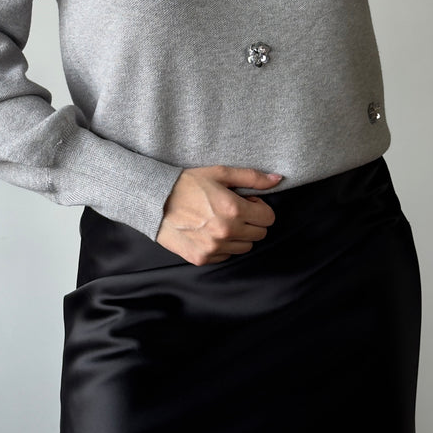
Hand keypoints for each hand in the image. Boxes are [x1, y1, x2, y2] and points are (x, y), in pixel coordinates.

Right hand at [156, 165, 282, 265]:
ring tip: (220, 220)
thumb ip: (252, 177)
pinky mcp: (202, 258)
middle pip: (259, 234)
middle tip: (234, 210)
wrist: (155, 200)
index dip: (259, 207)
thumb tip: (277, 179)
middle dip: (251, 221)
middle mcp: (226, 232)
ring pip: (244, 248)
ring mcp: (214, 248)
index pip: (268, 218)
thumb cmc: (187, 184)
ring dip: (238, 235)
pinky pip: (226, 256)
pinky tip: (209, 231)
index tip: (247, 201)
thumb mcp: (220, 173)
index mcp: (233, 210)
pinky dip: (223, 246)